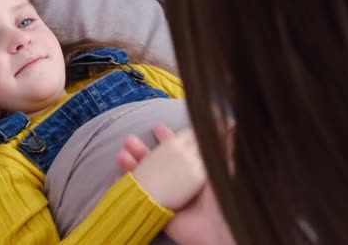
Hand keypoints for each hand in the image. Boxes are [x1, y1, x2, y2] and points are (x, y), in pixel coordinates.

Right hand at [118, 126, 234, 243]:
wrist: (219, 227)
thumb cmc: (223, 192)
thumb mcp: (222, 163)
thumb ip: (223, 142)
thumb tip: (230, 120)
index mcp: (196, 170)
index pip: (179, 149)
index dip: (168, 138)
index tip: (157, 127)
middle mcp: (181, 182)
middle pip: (157, 163)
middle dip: (142, 150)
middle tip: (129, 140)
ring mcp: (170, 196)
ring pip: (146, 177)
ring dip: (132, 164)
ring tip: (121, 155)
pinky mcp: (161, 211)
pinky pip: (141, 198)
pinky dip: (128, 188)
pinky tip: (117, 177)